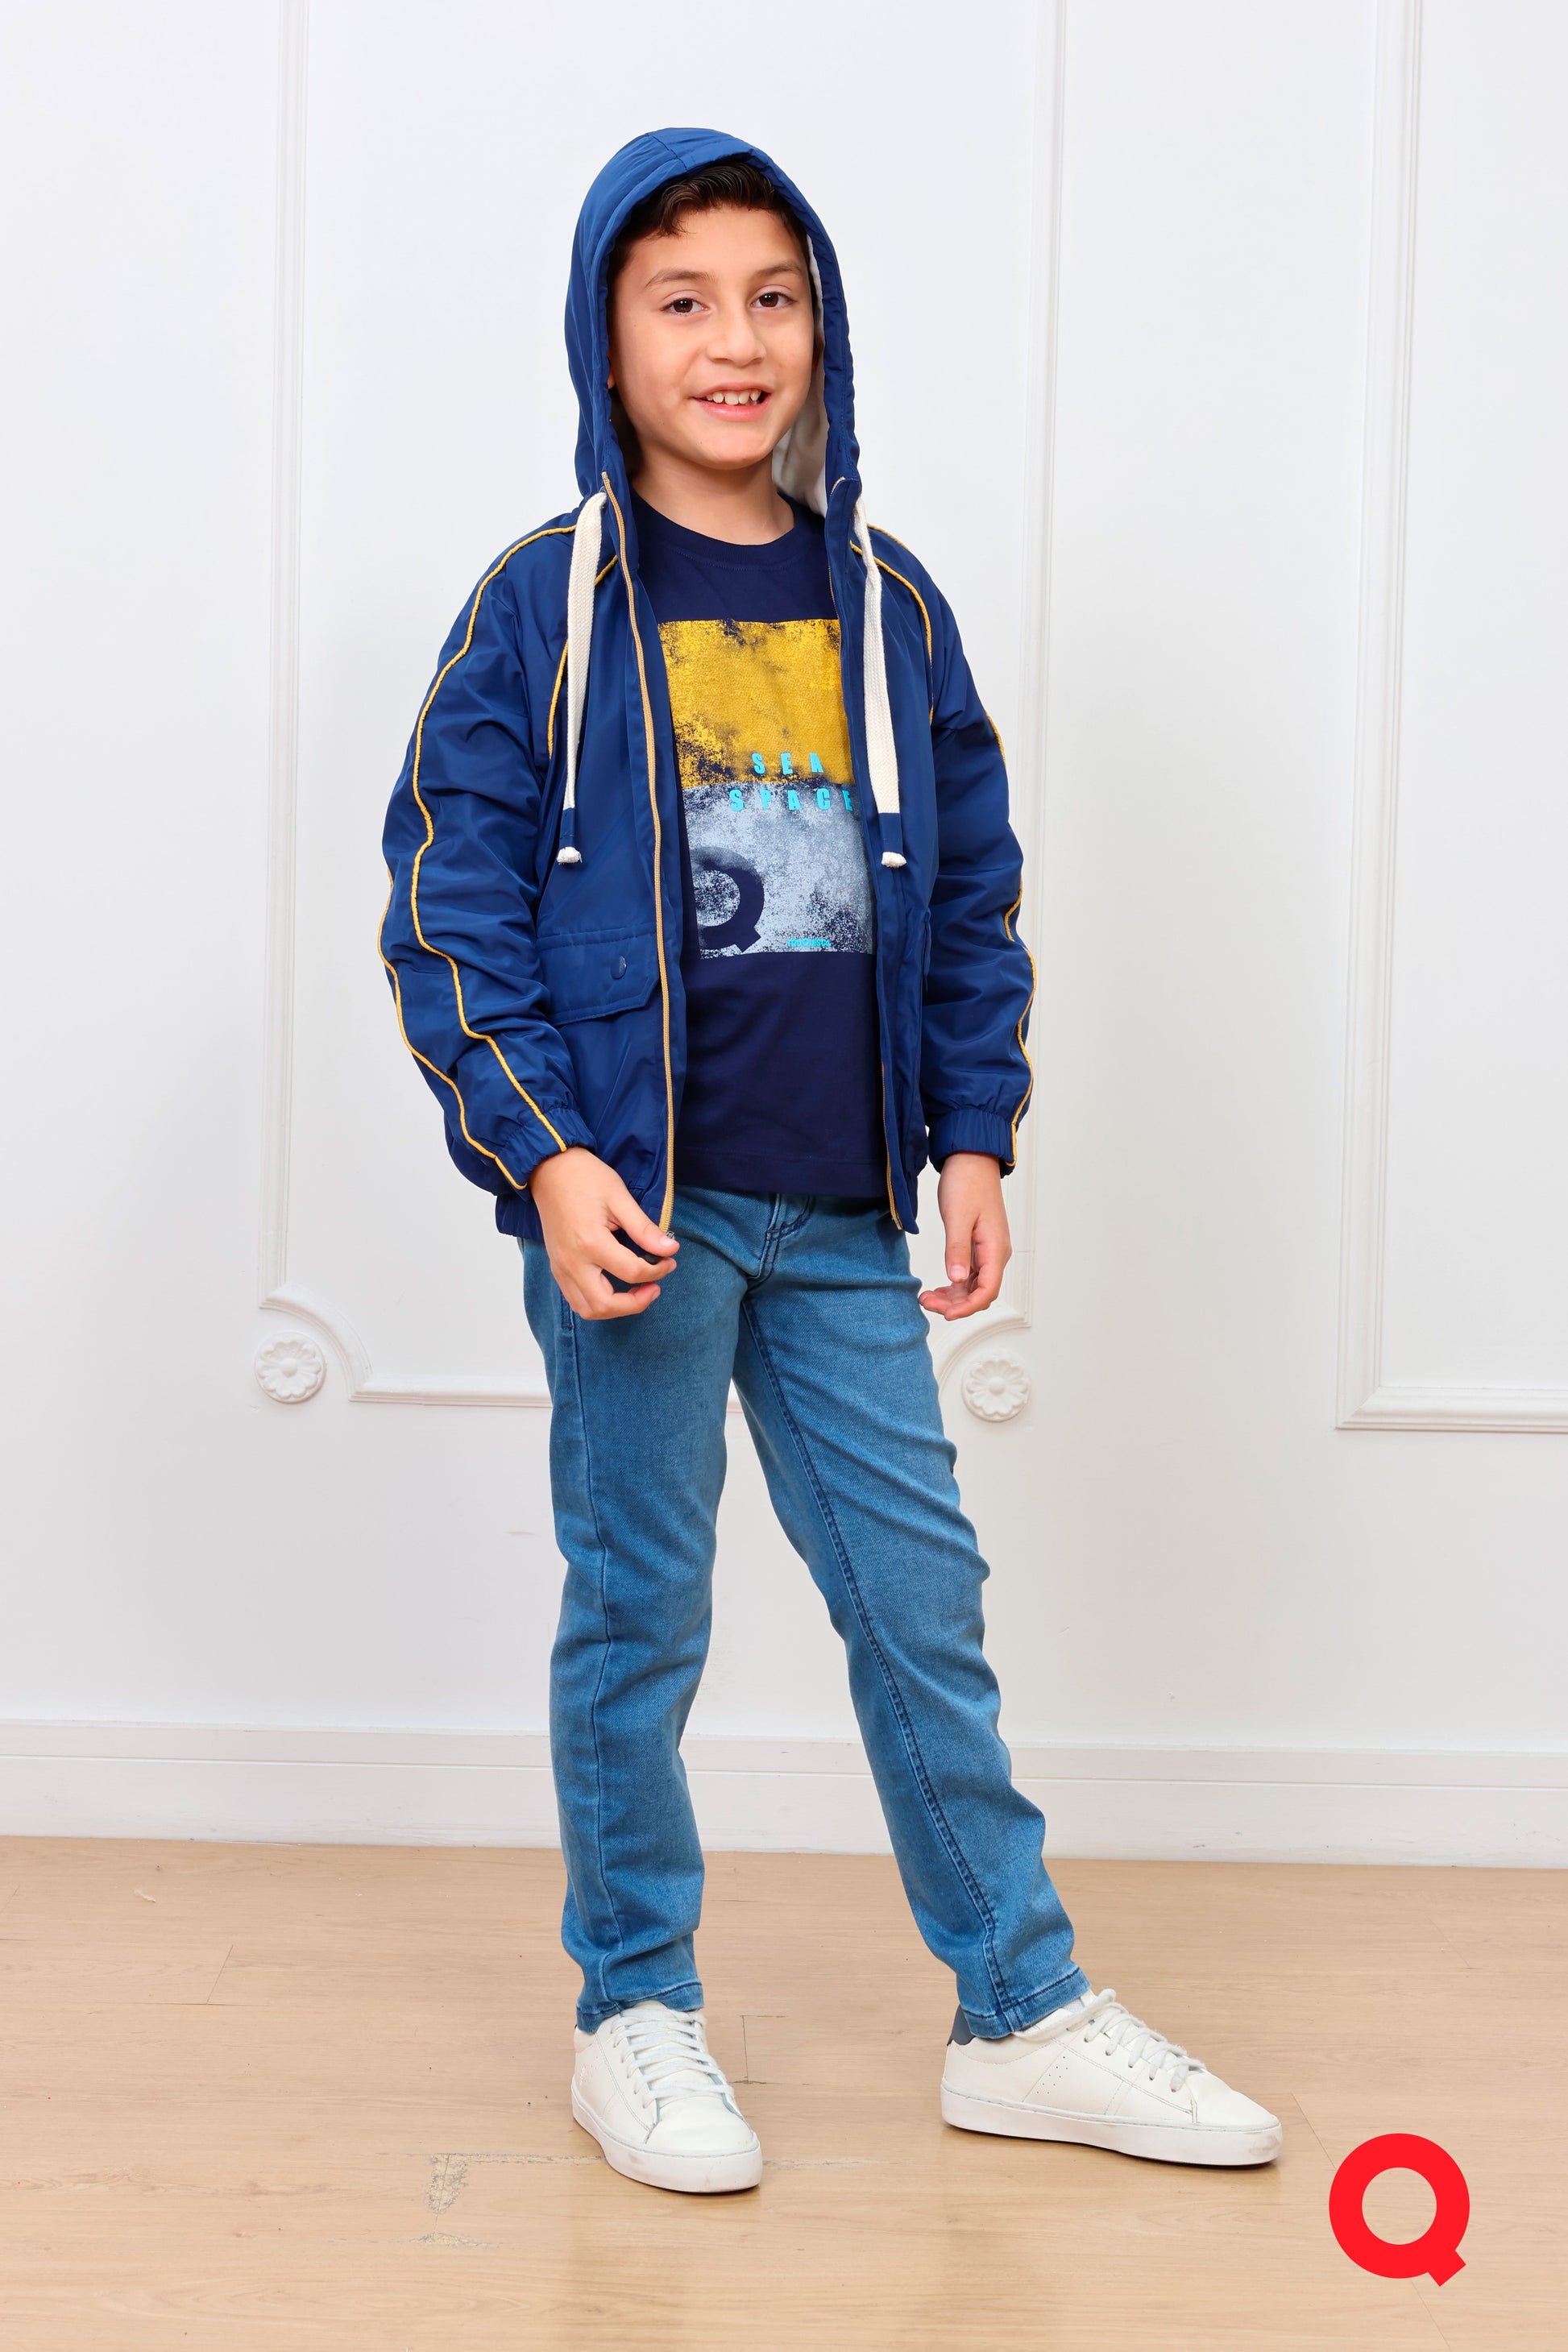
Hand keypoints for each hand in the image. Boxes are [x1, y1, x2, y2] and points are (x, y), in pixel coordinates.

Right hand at [527, 1146, 677, 1318]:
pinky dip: (598, 1302)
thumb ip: (644, 1229)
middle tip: (654, 1286)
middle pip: (605, 1305)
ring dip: (615, 1308)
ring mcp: (561, 1267)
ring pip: (587, 1309)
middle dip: (636, 1303)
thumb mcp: (620, 1198)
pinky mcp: (557, 1267)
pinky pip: (576, 1299)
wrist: (550, 1169)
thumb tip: (670, 1250)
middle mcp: (572, 1262)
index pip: (631, 1272)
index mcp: (590, 1242)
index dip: (658, 1271)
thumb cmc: (586, 1178)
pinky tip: (614, 1286)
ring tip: (636, 1291)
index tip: (669, 1260)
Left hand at [917, 1153, 1009, 1320]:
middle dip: (955, 1304)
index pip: (987, 1291)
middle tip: (927, 1303)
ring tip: (927, 1297)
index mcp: (995, 1248)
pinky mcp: (978, 1246)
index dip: (967, 1308)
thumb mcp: (957, 1217)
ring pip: (973, 1286)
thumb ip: (956, 1250)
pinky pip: (969, 1274)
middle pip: (980, 1293)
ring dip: (953, 1296)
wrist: (971, 1159)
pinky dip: (954, 1285)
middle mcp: (996, 1253)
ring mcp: (988, 1250)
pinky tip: (938, 1288)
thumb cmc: (966, 1183)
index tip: (946, 1314)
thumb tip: (955, 1280)